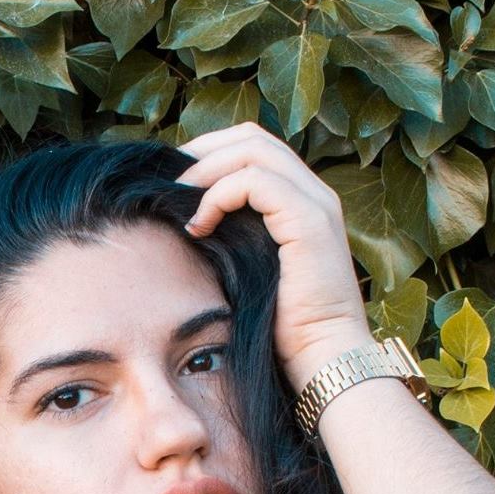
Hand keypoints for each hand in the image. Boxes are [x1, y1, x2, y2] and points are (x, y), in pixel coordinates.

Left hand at [174, 122, 371, 374]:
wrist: (323, 356)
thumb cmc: (286, 327)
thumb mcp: (251, 269)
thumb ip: (232, 236)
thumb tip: (187, 219)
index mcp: (304, 201)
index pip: (255, 148)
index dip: (211, 154)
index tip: (177, 182)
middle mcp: (315, 193)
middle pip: (251, 137)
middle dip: (203, 151)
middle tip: (170, 181)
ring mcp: (316, 203)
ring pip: (251, 149)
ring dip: (206, 170)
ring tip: (180, 200)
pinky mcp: (309, 221)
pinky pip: (254, 181)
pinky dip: (218, 195)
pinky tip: (200, 225)